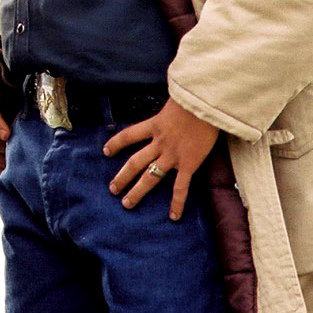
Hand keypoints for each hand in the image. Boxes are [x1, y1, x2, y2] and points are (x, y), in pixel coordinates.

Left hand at [103, 99, 218, 219]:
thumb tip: (173, 97)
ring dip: (137, 191)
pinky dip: (177, 203)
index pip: (128, 135)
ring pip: (150, 177)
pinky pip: (180, 187)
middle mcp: (159, 142)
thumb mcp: (175, 98)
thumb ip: (171, 104)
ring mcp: (172, 155)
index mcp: (154, 124)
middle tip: (112, 189)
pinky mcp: (188, 164)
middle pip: (135, 162)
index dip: (116, 143)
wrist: (206, 103)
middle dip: (122, 177)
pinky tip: (173, 216)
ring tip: (127, 203)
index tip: (105, 151)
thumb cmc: (194, 96)